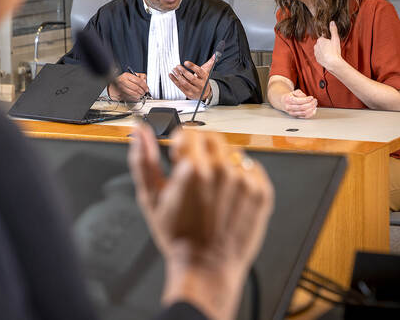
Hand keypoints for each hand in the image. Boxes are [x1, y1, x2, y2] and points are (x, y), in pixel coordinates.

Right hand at [109, 72, 148, 100]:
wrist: (113, 86)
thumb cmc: (123, 81)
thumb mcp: (132, 76)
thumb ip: (140, 77)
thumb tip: (145, 81)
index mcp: (126, 75)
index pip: (138, 81)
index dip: (144, 86)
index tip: (146, 89)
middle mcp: (123, 81)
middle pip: (136, 88)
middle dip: (142, 92)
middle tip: (144, 93)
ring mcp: (120, 88)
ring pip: (133, 93)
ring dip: (138, 96)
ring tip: (140, 95)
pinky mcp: (120, 94)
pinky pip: (129, 97)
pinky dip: (134, 98)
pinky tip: (135, 97)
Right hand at [128, 124, 273, 319]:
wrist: (206, 267)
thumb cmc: (178, 237)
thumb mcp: (151, 198)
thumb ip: (143, 160)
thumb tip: (138, 133)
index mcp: (193, 169)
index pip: (190, 132)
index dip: (181, 144)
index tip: (179, 157)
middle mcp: (221, 171)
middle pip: (212, 138)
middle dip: (201, 150)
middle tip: (194, 175)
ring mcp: (244, 182)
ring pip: (233, 153)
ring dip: (221, 164)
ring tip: (212, 190)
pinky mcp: (261, 193)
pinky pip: (252, 170)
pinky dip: (241, 178)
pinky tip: (228, 197)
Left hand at [169, 56, 213, 100]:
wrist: (205, 93)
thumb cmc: (204, 80)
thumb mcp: (207, 71)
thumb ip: (211, 62)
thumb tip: (215, 55)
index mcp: (205, 78)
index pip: (199, 71)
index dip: (192, 66)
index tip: (186, 62)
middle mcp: (200, 84)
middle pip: (191, 78)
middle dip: (184, 71)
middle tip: (178, 66)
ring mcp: (194, 90)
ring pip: (185, 83)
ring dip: (178, 76)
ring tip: (174, 70)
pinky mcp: (188, 93)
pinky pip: (180, 87)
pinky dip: (174, 81)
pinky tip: (171, 75)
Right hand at [281, 89, 317, 117]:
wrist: (284, 102)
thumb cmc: (291, 96)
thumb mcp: (294, 91)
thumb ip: (300, 93)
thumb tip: (306, 98)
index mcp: (288, 99)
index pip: (299, 101)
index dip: (307, 100)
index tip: (311, 97)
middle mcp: (289, 107)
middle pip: (302, 107)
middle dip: (311, 104)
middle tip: (315, 100)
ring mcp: (292, 113)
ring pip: (304, 113)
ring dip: (312, 108)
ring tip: (315, 104)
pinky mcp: (295, 116)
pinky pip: (305, 116)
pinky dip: (311, 113)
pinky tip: (314, 109)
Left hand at [313, 21, 343, 71]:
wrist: (332, 63)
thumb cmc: (334, 51)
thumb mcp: (335, 39)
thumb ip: (333, 30)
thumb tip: (332, 22)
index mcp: (320, 40)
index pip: (324, 38)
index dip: (329, 41)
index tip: (332, 44)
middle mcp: (316, 46)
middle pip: (321, 44)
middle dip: (326, 45)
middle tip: (332, 49)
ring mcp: (316, 53)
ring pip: (320, 50)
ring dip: (324, 51)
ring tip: (331, 53)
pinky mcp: (317, 59)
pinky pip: (320, 56)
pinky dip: (323, 56)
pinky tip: (328, 57)